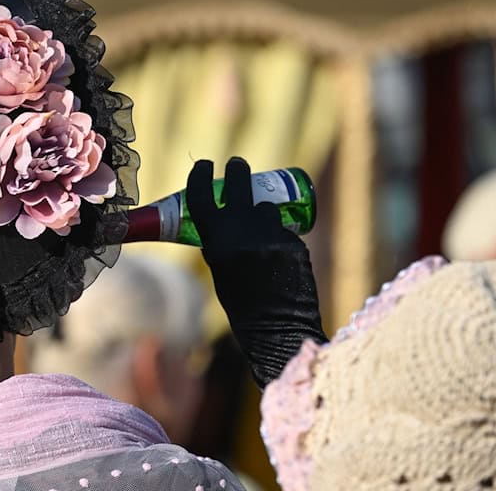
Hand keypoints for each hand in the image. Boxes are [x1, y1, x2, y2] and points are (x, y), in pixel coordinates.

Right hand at [187, 157, 326, 388]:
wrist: (279, 332)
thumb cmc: (243, 310)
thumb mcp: (220, 275)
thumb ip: (221, 246)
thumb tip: (224, 224)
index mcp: (217, 243)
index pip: (203, 197)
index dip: (201, 176)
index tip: (204, 165)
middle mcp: (243, 234)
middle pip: (239, 186)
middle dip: (237, 171)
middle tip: (237, 164)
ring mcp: (271, 236)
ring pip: (264, 209)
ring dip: (261, 212)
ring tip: (260, 228)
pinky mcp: (294, 243)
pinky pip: (282, 229)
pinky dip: (278, 236)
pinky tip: (278, 257)